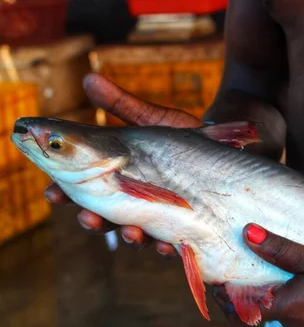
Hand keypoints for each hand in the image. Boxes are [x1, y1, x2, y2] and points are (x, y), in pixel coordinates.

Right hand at [45, 73, 200, 255]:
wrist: (229, 150)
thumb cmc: (185, 139)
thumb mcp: (153, 121)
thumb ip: (120, 106)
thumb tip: (88, 78)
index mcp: (121, 181)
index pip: (85, 192)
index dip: (66, 195)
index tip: (51, 193)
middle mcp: (136, 204)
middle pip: (107, 220)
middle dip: (95, 222)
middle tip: (87, 218)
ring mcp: (159, 220)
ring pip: (136, 237)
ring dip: (129, 238)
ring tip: (128, 232)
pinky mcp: (186, 230)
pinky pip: (173, 245)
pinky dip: (167, 247)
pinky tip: (166, 244)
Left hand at [215, 224, 303, 326]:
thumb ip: (281, 251)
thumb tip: (247, 234)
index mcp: (289, 310)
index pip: (242, 312)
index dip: (226, 300)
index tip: (218, 285)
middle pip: (267, 310)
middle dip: (263, 291)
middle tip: (267, 265)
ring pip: (290, 316)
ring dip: (288, 298)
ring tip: (302, 275)